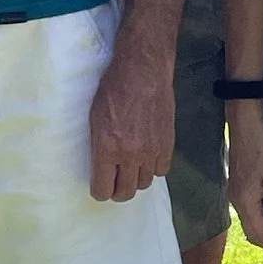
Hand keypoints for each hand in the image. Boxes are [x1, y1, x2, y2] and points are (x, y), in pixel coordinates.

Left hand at [87, 31, 172, 201]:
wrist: (142, 71)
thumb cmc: (113, 89)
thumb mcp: (94, 118)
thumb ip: (99, 145)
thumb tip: (101, 165)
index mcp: (107, 149)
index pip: (103, 189)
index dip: (100, 192)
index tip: (100, 188)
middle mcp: (130, 155)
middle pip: (125, 192)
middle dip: (118, 192)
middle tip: (115, 185)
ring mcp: (151, 151)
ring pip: (144, 183)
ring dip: (136, 179)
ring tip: (131, 170)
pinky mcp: (167, 144)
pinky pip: (162, 170)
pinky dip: (154, 168)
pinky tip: (148, 158)